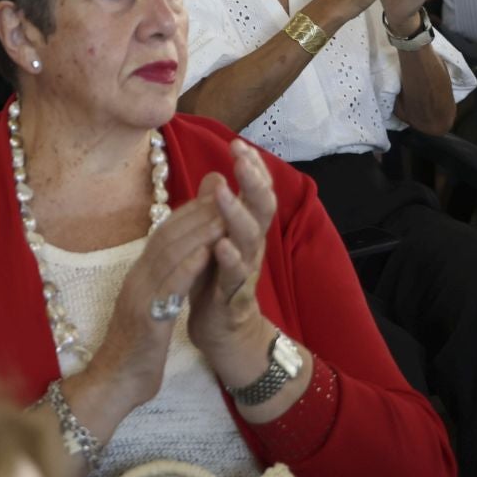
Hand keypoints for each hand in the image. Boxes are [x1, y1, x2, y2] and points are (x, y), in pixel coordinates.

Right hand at [72, 195, 230, 416]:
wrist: (114, 385)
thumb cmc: (137, 351)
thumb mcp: (151, 310)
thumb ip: (164, 284)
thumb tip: (179, 262)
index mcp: (139, 276)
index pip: (164, 235)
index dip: (189, 212)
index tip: (214, 195)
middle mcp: (137, 279)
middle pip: (166, 236)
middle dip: (196, 212)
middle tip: (224, 191)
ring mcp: (139, 297)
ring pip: (168, 255)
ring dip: (196, 232)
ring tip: (222, 213)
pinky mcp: (146, 318)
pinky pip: (168, 287)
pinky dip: (188, 266)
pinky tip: (207, 252)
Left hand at [185, 140, 279, 364]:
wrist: (223, 332)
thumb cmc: (217, 281)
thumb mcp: (216, 239)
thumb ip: (218, 210)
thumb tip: (216, 173)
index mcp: (245, 230)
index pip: (255, 192)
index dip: (251, 169)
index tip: (239, 143)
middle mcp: (251, 247)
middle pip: (261, 208)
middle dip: (253, 180)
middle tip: (241, 156)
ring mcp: (245, 271)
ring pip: (249, 239)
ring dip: (236, 214)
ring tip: (224, 192)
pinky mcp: (233, 297)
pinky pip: (234, 277)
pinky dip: (229, 260)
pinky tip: (221, 245)